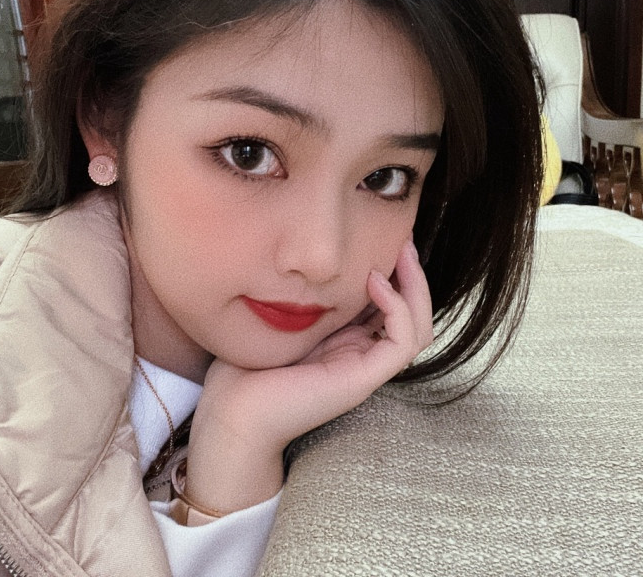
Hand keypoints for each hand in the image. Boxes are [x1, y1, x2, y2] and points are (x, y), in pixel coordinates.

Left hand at [184, 240, 433, 513]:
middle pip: (412, 316)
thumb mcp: (279, 318)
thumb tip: (306, 259)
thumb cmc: (244, 367)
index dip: (395, 273)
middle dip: (412, 274)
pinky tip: (375, 282)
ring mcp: (363, 369)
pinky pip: (403, 342)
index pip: (388, 307)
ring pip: (418, 330)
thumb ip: (301, 294)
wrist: (231, 413)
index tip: (386, 236)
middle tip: (404, 238)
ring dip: (416, 288)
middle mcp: (360, 355)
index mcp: (344, 343)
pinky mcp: (362, 380)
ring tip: (402, 253)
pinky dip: (399, 308)